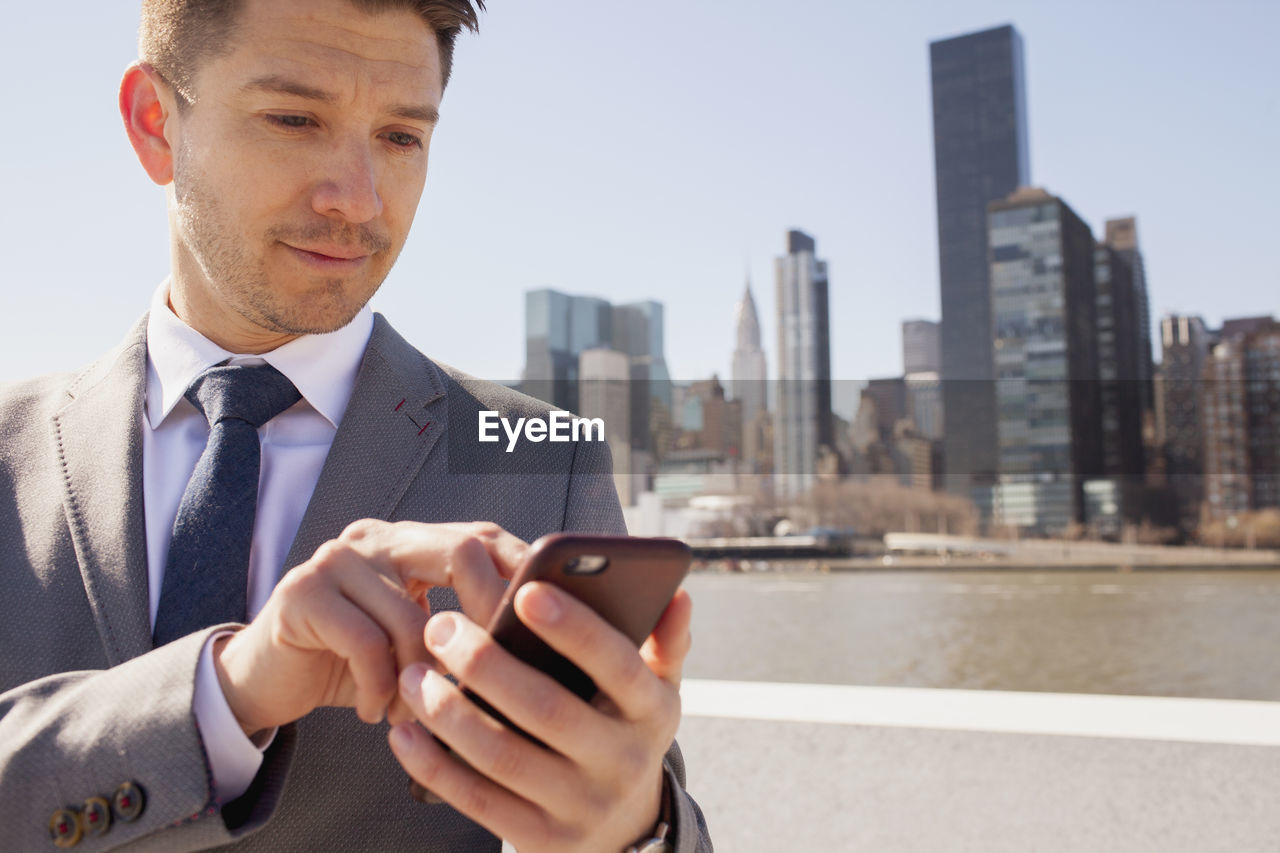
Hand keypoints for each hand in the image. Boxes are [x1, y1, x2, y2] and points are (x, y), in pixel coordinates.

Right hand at [212, 520, 526, 735]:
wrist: (265, 682)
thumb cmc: (352, 664)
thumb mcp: (416, 639)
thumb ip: (460, 623)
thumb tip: (534, 643)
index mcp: (409, 539)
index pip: (481, 537)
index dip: (521, 571)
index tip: (553, 614)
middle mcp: (376, 537)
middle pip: (458, 553)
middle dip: (487, 615)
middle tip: (494, 670)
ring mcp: (336, 558)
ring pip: (413, 616)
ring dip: (422, 679)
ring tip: (413, 712)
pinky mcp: (302, 592)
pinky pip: (367, 643)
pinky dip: (379, 689)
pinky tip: (373, 711)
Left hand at [389, 581, 692, 852]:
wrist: (621, 833)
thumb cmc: (624, 732)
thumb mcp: (656, 692)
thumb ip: (663, 642)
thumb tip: (676, 594)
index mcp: (651, 711)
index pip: (617, 663)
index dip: (575, 628)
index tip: (527, 589)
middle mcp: (622, 761)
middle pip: (548, 709)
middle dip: (487, 664)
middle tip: (440, 624)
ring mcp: (580, 806)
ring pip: (503, 756)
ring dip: (449, 713)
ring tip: (413, 673)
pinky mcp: (539, 840)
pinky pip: (477, 800)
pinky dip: (435, 765)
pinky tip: (404, 731)